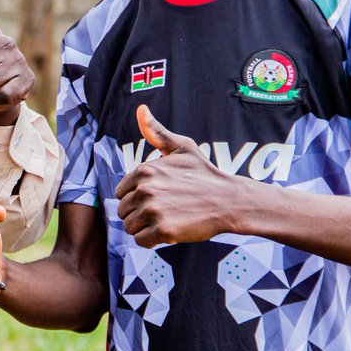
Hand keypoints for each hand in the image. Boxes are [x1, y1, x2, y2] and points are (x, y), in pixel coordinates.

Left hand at [114, 105, 236, 247]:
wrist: (229, 200)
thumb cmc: (204, 174)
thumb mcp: (181, 147)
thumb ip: (156, 132)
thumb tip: (140, 110)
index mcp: (144, 170)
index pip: (121, 192)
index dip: (137, 197)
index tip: (158, 197)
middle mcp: (145, 189)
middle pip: (123, 210)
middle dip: (139, 213)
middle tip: (164, 210)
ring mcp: (153, 211)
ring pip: (130, 227)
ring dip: (145, 228)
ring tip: (166, 219)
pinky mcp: (163, 231)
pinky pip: (140, 241)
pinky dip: (151, 240)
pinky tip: (167, 231)